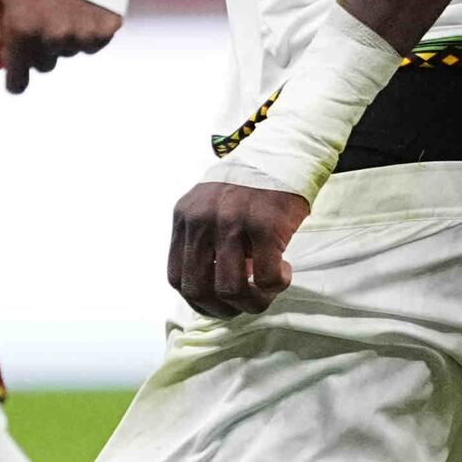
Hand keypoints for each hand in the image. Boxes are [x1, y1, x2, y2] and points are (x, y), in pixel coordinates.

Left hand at [0, 0, 122, 91]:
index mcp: (22, 29)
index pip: (18, 82)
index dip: (15, 78)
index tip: (16, 74)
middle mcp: (53, 37)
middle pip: (43, 66)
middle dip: (38, 48)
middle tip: (40, 16)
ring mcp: (82, 33)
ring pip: (68, 54)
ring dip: (63, 38)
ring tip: (62, 5)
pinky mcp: (107, 28)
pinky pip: (92, 45)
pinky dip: (87, 31)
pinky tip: (81, 6)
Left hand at [168, 180, 308, 317]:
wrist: (285, 152)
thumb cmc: (251, 187)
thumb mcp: (212, 207)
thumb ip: (205, 241)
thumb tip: (212, 289)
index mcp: (185, 217)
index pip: (176, 277)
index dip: (197, 301)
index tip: (219, 304)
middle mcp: (202, 219)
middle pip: (199, 289)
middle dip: (223, 309)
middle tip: (244, 305)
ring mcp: (232, 222)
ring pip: (231, 289)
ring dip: (252, 302)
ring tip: (266, 291)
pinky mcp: (265, 225)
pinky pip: (266, 277)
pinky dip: (276, 285)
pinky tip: (284, 271)